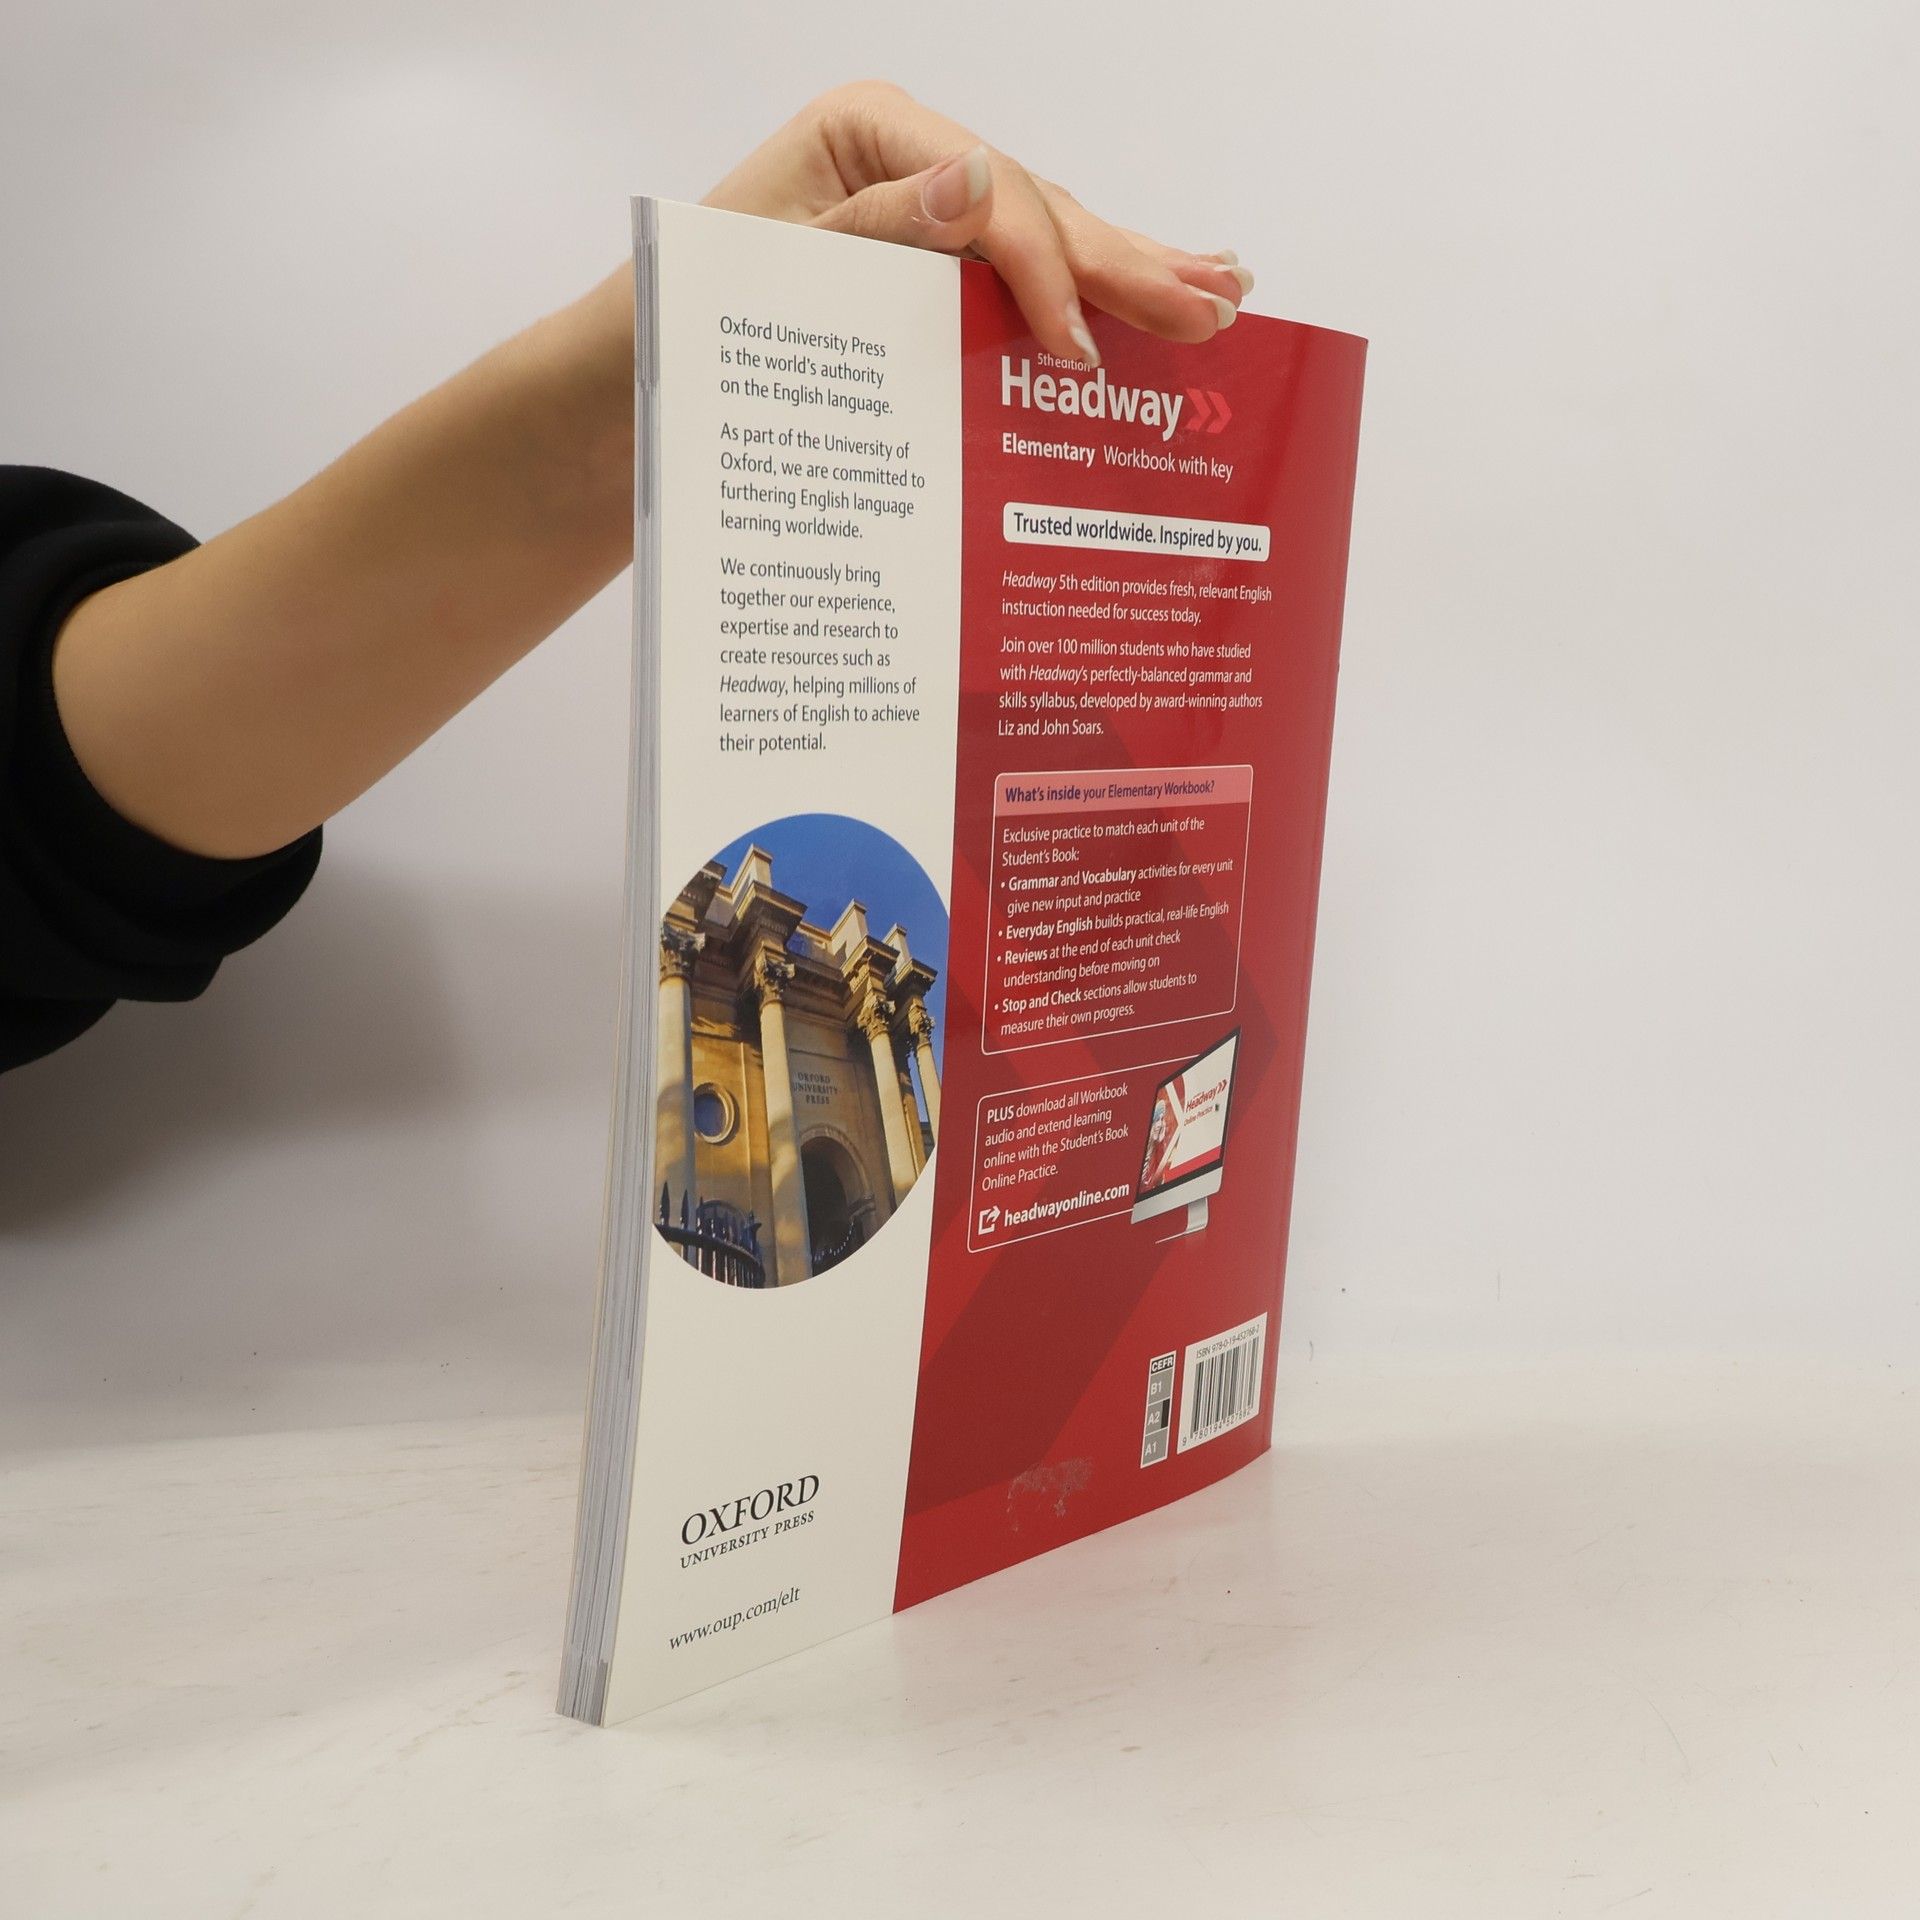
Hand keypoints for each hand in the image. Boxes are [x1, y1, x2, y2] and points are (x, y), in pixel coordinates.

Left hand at [703, 81, 1251, 366]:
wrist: (645, 368)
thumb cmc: (698, 316)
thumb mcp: (781, 270)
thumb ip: (883, 230)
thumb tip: (979, 181)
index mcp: (870, 132)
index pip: (990, 193)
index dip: (1046, 270)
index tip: (1081, 353)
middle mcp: (911, 156)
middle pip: (1040, 206)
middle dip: (1127, 264)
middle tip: (1214, 306)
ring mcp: (929, 201)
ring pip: (1047, 234)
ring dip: (1132, 269)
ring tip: (1219, 294)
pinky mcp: (934, 252)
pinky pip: (1021, 269)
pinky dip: (1087, 286)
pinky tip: (1151, 285)